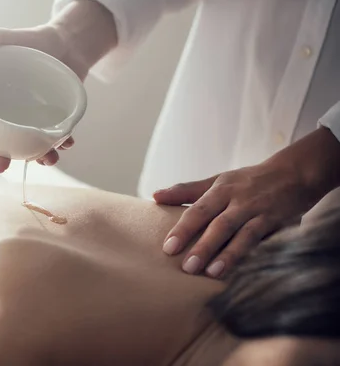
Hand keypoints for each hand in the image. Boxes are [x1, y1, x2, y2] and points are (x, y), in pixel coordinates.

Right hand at [0, 25, 85, 172]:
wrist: (69, 45)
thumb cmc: (35, 41)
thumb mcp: (15, 38)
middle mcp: (6, 109)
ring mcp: (29, 117)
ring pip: (25, 143)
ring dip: (34, 156)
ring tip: (46, 159)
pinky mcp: (50, 119)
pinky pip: (52, 137)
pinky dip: (59, 143)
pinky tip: (66, 144)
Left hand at [154, 127, 339, 277]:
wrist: (294, 174)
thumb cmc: (246, 182)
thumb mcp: (216, 181)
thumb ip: (186, 191)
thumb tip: (154, 197)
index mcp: (221, 190)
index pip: (198, 210)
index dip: (183, 229)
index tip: (168, 248)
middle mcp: (240, 201)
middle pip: (220, 224)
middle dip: (204, 246)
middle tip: (187, 267)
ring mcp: (261, 214)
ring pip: (244, 235)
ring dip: (229, 255)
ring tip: (212, 273)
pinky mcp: (280, 225)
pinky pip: (267, 243)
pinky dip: (257, 257)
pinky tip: (245, 272)